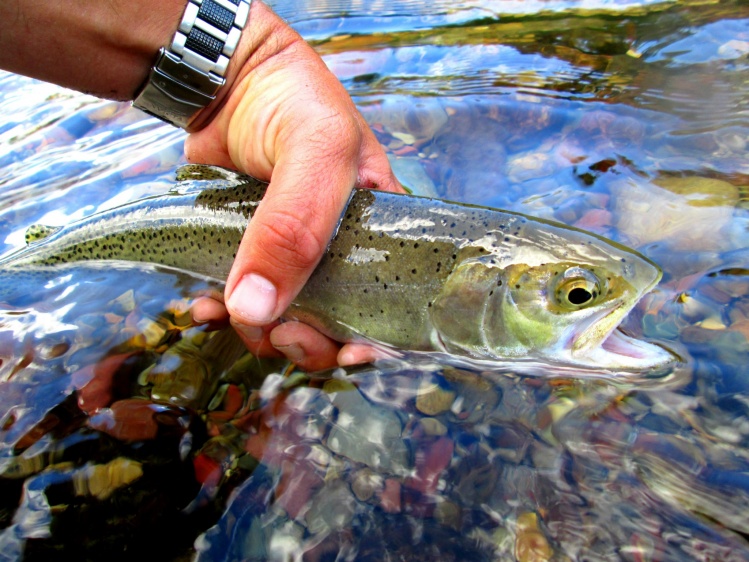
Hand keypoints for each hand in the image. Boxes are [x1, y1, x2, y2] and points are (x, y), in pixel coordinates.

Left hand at [185, 1, 402, 369]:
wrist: (227, 79)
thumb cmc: (293, 102)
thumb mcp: (314, 151)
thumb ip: (294, 225)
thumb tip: (257, 309)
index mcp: (379, 232)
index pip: (392, 300)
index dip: (377, 338)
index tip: (351, 355)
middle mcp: (339, 253)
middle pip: (335, 325)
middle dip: (310, 342)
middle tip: (282, 333)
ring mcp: (291, 257)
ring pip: (285, 321)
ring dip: (259, 333)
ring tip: (230, 314)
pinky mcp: (247, 256)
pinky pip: (238, 303)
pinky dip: (220, 315)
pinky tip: (202, 308)